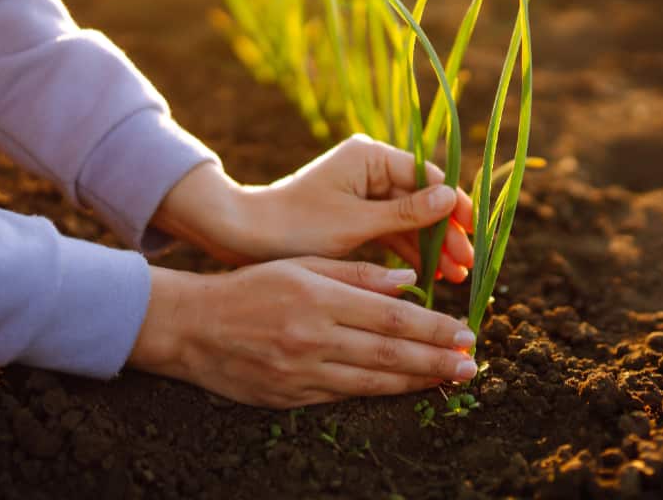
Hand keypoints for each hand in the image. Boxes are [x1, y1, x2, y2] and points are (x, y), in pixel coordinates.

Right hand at [126, 260, 477, 407]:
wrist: (191, 326)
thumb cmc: (250, 286)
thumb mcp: (301, 265)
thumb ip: (356, 273)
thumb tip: (408, 281)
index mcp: (319, 298)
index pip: (392, 317)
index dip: (433, 328)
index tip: (464, 333)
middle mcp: (314, 338)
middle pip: (390, 352)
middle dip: (436, 360)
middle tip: (471, 365)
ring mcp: (303, 372)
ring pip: (373, 380)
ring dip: (416, 381)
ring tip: (449, 380)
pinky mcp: (292, 397)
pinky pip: (345, 396)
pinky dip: (379, 392)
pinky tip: (403, 388)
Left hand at [152, 134, 475, 281]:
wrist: (243, 238)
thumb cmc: (296, 226)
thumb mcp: (355, 224)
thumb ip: (406, 213)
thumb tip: (450, 198)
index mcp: (369, 157)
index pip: (427, 176)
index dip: (453, 206)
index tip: (470, 235)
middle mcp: (369, 168)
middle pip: (422, 199)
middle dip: (445, 233)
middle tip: (464, 266)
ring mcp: (362, 192)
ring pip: (410, 219)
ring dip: (431, 246)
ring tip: (453, 278)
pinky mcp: (355, 215)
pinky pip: (391, 231)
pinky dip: (408, 252)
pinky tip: (428, 276)